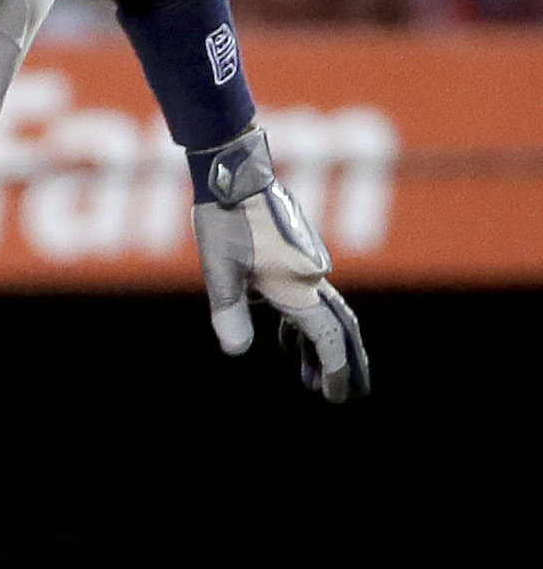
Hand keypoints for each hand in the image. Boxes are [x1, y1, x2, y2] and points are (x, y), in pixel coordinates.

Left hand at [190, 128, 368, 402]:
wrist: (235, 172)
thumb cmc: (225, 219)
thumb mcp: (220, 270)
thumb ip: (229, 311)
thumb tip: (236, 351)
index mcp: (297, 284)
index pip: (327, 335)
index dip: (335, 368)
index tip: (339, 396)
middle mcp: (311, 276)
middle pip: (339, 327)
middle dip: (345, 363)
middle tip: (349, 396)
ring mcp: (306, 265)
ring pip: (324, 315)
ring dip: (320, 349)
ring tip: (313, 384)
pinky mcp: (295, 257)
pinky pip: (307, 300)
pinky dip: (302, 327)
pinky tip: (287, 346)